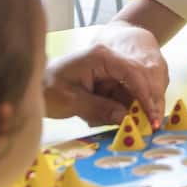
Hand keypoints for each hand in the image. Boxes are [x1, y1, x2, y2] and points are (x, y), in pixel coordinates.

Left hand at [43, 35, 168, 126]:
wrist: (35, 85)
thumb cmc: (47, 88)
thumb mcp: (71, 101)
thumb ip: (99, 109)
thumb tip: (126, 118)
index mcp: (101, 57)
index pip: (133, 73)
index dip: (145, 95)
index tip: (151, 117)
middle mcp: (111, 61)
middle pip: (138, 83)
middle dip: (143, 106)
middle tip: (146, 129)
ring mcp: (111, 72)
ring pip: (133, 94)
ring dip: (129, 112)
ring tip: (112, 126)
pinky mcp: (110, 84)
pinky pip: (124, 99)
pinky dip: (120, 113)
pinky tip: (104, 120)